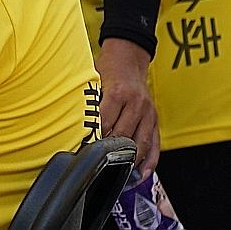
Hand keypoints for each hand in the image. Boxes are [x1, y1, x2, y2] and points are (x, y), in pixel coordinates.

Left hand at [96, 38, 159, 173]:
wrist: (129, 57)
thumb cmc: (108, 68)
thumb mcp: (93, 79)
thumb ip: (87, 100)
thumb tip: (74, 122)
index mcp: (118, 93)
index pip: (105, 123)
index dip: (94, 139)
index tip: (85, 150)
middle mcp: (136, 103)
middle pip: (123, 136)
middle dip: (111, 152)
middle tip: (99, 165)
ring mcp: (148, 112)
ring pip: (140, 143)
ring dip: (131, 160)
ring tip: (120, 174)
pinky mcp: (155, 118)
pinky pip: (155, 143)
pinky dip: (150, 160)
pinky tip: (143, 172)